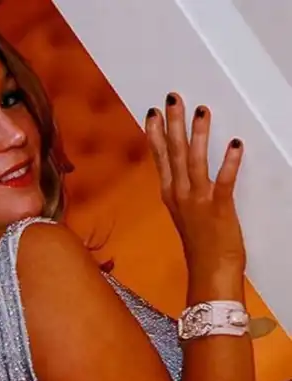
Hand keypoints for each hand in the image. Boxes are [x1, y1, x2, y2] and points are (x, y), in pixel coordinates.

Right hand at [145, 93, 245, 280]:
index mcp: (171, 196)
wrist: (209, 273)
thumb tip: (183, 174)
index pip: (160, 159)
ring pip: (195, 162)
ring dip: (198, 136)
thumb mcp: (186, 216)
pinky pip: (224, 182)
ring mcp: (198, 202)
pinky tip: (235, 144)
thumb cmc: (201, 246)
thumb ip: (183, 192)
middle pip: (175, 155)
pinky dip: (230, 163)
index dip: (155, 135)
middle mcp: (180, 196)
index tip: (152, 112)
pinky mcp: (219, 209)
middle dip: (172, 125)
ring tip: (200, 111)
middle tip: (172, 99)